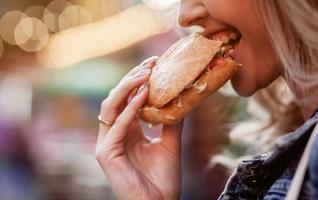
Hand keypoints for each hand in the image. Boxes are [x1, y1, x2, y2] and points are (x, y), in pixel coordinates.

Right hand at [95, 56, 183, 199]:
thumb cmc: (163, 179)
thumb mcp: (169, 142)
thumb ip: (170, 120)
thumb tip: (180, 96)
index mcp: (127, 131)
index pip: (128, 99)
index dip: (139, 81)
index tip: (156, 64)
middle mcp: (114, 134)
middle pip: (117, 98)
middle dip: (132, 78)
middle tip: (152, 63)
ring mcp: (107, 143)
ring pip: (110, 106)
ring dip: (127, 87)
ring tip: (147, 74)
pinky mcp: (106, 153)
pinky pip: (117, 125)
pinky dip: (130, 109)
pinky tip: (144, 95)